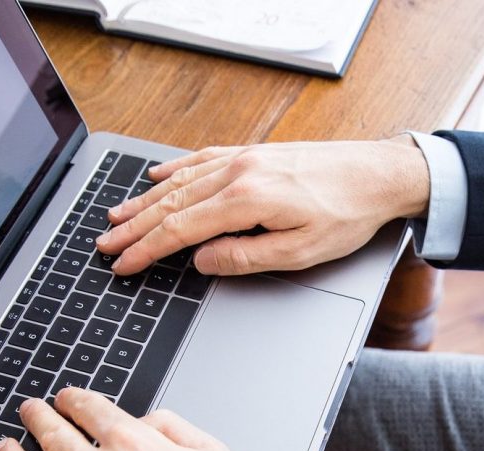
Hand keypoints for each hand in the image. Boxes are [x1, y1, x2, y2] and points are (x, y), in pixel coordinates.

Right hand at [97, 136, 429, 275]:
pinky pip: (202, 159)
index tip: (124, 264)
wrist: (378, 175)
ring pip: (181, 181)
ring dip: (146, 201)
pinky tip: (158, 177)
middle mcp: (238, 173)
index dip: (147, 250)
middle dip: (134, 227)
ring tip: (118, 217)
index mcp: (246, 200)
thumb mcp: (299, 252)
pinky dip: (175, 170)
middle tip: (106, 245)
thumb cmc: (347, 215)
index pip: (180, 230)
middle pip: (171, 204)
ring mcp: (244, 159)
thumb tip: (204, 260)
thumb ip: (246, 258)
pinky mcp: (254, 153)